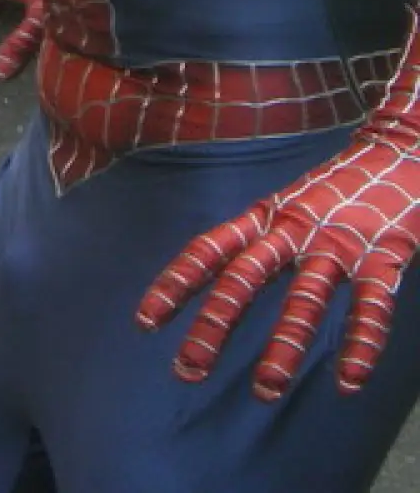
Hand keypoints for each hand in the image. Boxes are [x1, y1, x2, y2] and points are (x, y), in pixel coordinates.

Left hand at [138, 114, 419, 400]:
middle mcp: (293, 231)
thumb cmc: (338, 188)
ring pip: (304, 299)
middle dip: (213, 326)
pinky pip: (371, 305)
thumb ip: (260, 239)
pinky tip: (349, 381)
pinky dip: (361, 343)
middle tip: (187, 371)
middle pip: (243, 280)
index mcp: (265, 219)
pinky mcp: (384, 255)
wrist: (399, 149)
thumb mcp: (286, 206)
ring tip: (266, 389)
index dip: (175, 283)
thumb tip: (223, 278)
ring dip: (284, 346)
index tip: (145, 321)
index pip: (209, 250)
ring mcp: (338, 243)